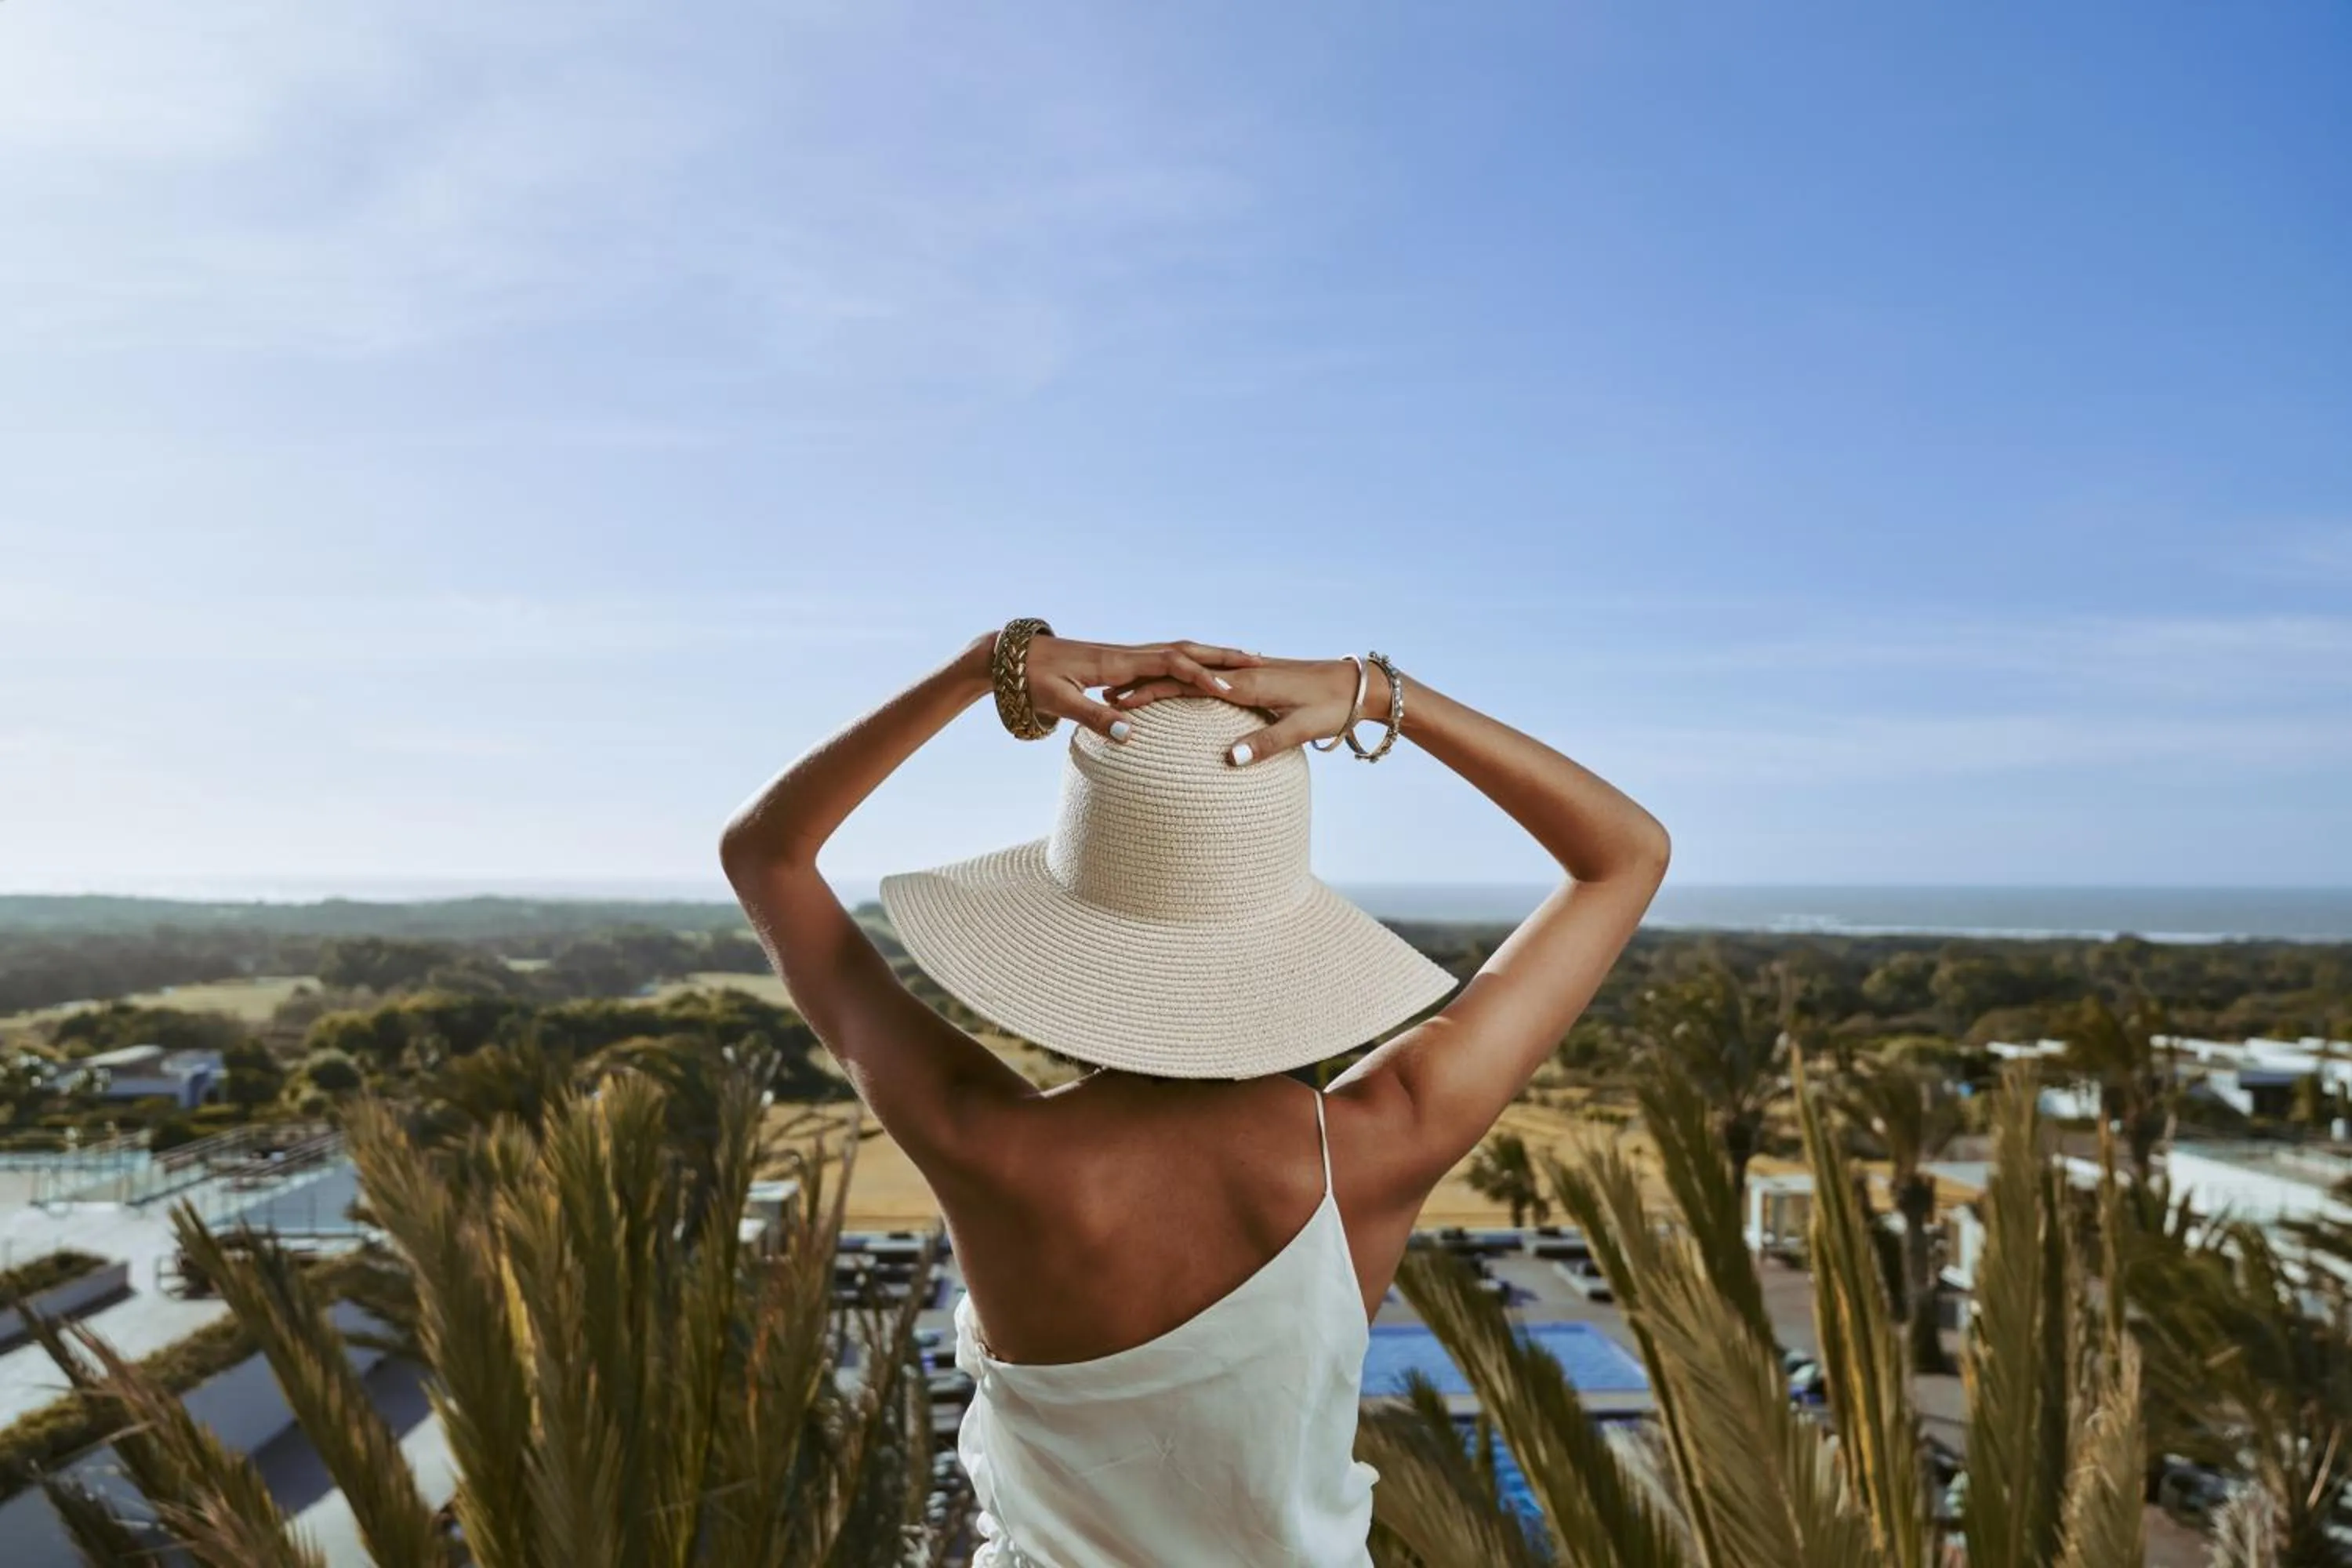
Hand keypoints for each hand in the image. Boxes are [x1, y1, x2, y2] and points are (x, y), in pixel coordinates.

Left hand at [1022, 636, 1258, 740]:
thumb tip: (1130, 734)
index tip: (1228, 687)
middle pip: (1182, 649)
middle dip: (1219, 656)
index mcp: (1115, 662)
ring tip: (1240, 663)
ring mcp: (1121, 655)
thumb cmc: (1030, 681)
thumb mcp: (1060, 702)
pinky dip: (1187, 660)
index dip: (1199, 675)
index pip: (1168, 663)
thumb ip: (1095, 717)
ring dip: (1208, 655)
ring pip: (1174, 650)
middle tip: (1257, 661)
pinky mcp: (1116, 661)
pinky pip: (1160, 657)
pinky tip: (1197, 670)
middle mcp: (1123, 653)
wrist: (1007, 658)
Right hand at [1110, 654, 1392, 764]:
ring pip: (1194, 672)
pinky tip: (1179, 690)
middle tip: (1108, 697)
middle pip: (1182, 674)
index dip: (1150, 693)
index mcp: (1247, 684)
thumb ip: (1264, 743)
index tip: (1118, 701)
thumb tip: (1228, 760)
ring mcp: (1250, 672)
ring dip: (1162, 681)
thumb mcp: (1301, 728)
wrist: (1360, 683)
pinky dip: (1188, 681)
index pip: (1186, 685)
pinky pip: (1213, 677)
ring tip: (1133, 692)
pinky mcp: (1259, 676)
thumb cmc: (1332, 706)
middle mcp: (1243, 673)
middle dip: (1145, 685)